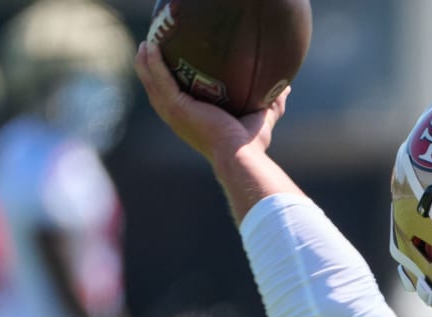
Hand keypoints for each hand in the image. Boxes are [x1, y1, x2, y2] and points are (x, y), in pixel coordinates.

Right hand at [133, 41, 288, 162]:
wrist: (241, 156)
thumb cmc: (251, 145)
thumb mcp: (262, 117)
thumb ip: (272, 103)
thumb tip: (286, 88)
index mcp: (193, 122)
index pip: (175, 100)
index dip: (169, 84)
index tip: (168, 67)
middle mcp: (179, 119)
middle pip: (157, 90)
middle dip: (150, 70)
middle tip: (148, 49)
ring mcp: (175, 114)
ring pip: (153, 83)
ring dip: (146, 63)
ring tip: (144, 44)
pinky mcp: (177, 107)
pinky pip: (160, 80)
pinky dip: (154, 64)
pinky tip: (151, 47)